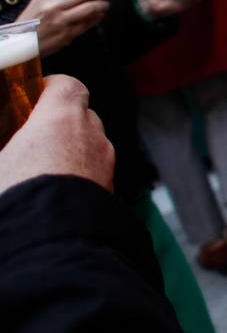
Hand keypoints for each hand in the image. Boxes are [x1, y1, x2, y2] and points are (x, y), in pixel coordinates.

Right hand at [0, 75, 113, 195]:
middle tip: (32, 140)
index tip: (36, 95)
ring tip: (41, 172)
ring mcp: (105, 165)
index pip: (68, 86)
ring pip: (90, 147)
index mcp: (61, 119)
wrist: (50, 246)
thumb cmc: (16, 196)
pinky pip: (94, 175)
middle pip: (81, 117)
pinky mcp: (109, 192)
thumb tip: (9, 152)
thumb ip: (6, 146)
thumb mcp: (0, 163)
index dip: (52, 88)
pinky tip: (55, 195)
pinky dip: (79, 177)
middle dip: (59, 125)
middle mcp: (91, 136)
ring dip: (71, 153)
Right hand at [17, 0, 109, 56]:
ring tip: (105, 3)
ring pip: (89, 8)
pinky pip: (86, 24)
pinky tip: (100, 15)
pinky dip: (96, 18)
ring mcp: (60, 21)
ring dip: (101, 4)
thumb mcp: (39, 1)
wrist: (20, 42)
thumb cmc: (30, 21)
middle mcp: (53, 6)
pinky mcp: (66, 34)